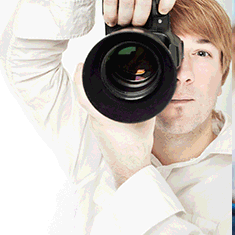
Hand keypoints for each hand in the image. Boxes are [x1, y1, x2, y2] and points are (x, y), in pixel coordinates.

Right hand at [42, 0, 175, 26]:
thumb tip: (150, 19)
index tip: (163, 11)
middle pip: (144, 0)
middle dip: (139, 19)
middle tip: (135, 25)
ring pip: (127, 2)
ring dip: (124, 18)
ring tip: (122, 23)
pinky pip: (111, 0)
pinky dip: (110, 14)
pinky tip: (111, 19)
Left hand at [73, 63, 153, 186]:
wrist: (129, 169)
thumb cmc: (136, 149)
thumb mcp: (147, 121)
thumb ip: (148, 104)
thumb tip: (154, 90)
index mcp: (105, 117)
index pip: (85, 94)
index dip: (80, 78)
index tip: (81, 64)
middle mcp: (96, 121)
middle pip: (85, 96)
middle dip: (85, 79)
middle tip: (88, 66)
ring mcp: (96, 127)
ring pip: (90, 104)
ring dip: (91, 91)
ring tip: (98, 78)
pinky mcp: (99, 131)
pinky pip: (95, 112)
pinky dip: (98, 102)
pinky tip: (107, 99)